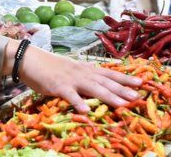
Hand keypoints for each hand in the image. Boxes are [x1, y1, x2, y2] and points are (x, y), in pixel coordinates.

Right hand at [5, 42, 141, 112]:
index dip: (125, 78)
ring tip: (123, 104)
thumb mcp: (71, 69)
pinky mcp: (58, 86)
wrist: (29, 59)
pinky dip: (78, 103)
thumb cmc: (50, 67)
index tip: (141, 82)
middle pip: (106, 81)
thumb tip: (97, 82)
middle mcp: (82, 73)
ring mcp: (71, 79)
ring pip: (93, 88)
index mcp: (86, 69)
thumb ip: (84, 76)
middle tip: (139, 95)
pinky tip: (86, 111)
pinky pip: (70, 96)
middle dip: (123, 89)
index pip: (109, 74)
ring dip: (109, 96)